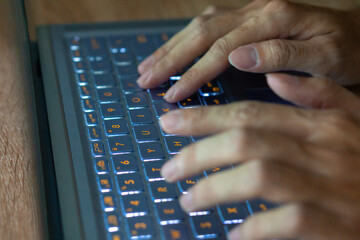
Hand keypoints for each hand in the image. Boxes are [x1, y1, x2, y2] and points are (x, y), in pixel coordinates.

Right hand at [137, 0, 359, 101]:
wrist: (359, 32)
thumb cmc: (348, 49)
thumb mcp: (327, 57)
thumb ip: (282, 55)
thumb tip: (237, 58)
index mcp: (274, 19)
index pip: (222, 49)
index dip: (194, 73)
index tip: (172, 96)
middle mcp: (257, 9)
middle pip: (202, 31)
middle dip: (170, 57)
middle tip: (143, 78)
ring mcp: (251, 10)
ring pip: (200, 25)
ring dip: (171, 47)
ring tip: (147, 66)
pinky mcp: (249, 16)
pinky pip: (209, 24)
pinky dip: (186, 40)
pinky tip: (173, 50)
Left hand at [159, 73, 359, 239]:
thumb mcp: (354, 117)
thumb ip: (315, 94)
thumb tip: (273, 76)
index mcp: (320, 123)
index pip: (249, 112)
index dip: (204, 117)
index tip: (170, 123)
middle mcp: (321, 149)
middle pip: (245, 141)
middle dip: (197, 153)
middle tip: (167, 168)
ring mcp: (329, 187)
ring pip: (258, 176)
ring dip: (215, 188)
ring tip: (187, 199)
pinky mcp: (336, 225)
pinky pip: (287, 222)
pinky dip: (255, 228)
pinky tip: (233, 233)